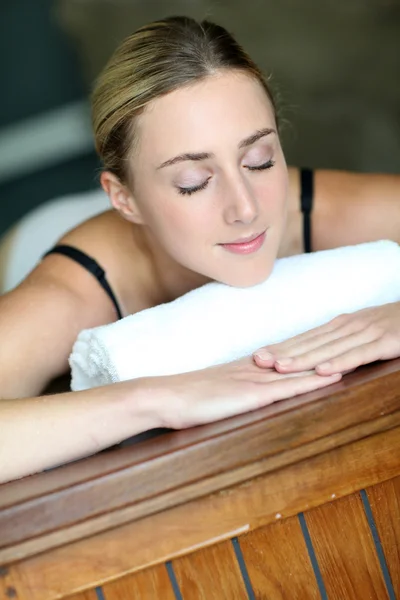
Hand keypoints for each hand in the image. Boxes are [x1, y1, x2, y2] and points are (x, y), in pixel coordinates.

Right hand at [141, 356, 341, 429]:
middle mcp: (255, 368)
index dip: (309, 349)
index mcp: (246, 367)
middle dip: (326, 350)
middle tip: (352, 341)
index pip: (285, 355)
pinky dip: (312, 381)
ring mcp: (254, 380)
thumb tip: (241, 390)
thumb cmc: (184, 398)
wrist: (166, 397)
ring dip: (327, 363)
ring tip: (355, 356)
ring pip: (299, 369)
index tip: (330, 342)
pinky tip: (331, 377)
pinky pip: (289, 387)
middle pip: (298, 357)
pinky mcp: (252, 395)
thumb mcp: (213, 390)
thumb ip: (231, 388)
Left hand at [253, 301, 399, 375]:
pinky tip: (322, 371)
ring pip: (329, 348)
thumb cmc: (392, 324)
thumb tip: (316, 356)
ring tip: (279, 367)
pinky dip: (340, 362)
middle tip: (257, 360)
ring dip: (303, 358)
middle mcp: (348, 327)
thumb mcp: (362, 331)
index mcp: (340, 325)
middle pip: (310, 342)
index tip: (258, 354)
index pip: (305, 338)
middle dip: (283, 352)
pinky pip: (360, 354)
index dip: (281, 346)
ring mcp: (366, 333)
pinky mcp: (385, 342)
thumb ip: (340, 342)